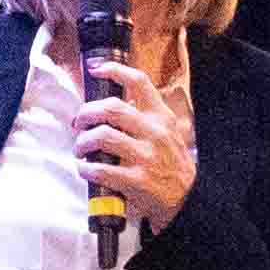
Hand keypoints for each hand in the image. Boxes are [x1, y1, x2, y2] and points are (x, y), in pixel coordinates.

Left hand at [75, 81, 196, 240]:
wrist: (189, 200)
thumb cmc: (174, 167)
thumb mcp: (169, 134)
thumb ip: (147, 119)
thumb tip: (119, 105)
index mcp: (161, 117)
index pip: (139, 82)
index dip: (114, 70)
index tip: (95, 69)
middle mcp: (154, 132)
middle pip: (111, 108)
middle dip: (87, 112)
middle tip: (79, 121)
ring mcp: (146, 156)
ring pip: (102, 136)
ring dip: (83, 142)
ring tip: (80, 149)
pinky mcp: (136, 180)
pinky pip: (101, 169)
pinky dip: (86, 169)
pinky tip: (84, 170)